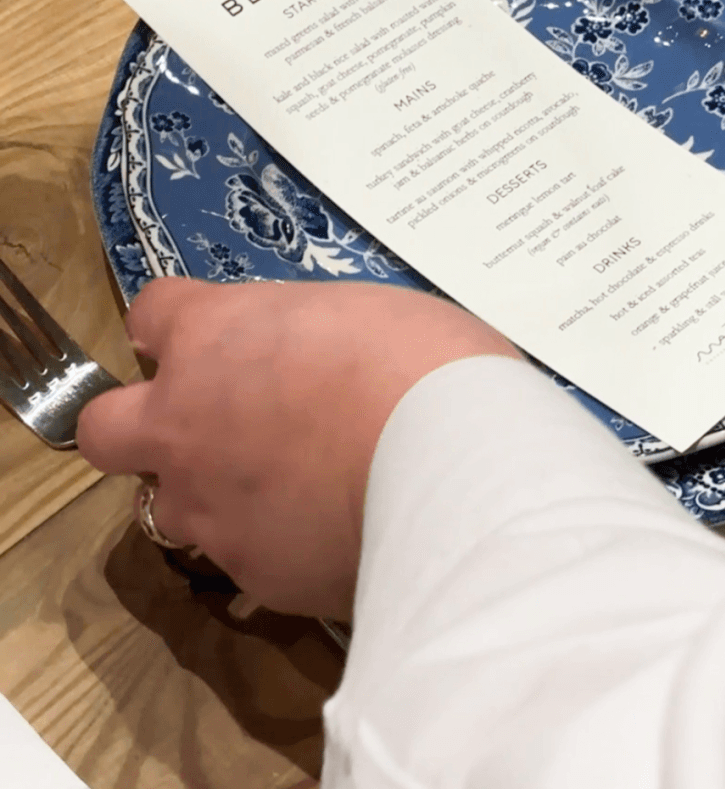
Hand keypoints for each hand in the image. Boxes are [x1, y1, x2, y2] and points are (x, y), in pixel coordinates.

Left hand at [76, 278, 520, 618]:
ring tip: (295, 489)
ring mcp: (210, 507)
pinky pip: (246, 556)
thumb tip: (311, 362)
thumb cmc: (421, 363)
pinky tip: (337, 530)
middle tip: (206, 425)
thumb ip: (303, 339)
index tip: (210, 337)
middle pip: (106, 429)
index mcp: (213, 337)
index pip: (152, 314)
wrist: (456, 470)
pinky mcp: (251, 574)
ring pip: (176, 506)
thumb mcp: (360, 312)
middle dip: (139, 427)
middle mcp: (186, 422)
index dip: (179, 327)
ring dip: (216, 493)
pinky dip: (279, 543)